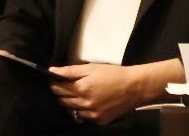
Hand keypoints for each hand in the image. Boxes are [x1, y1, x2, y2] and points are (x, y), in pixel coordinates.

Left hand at [48, 62, 162, 125]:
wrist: (135, 87)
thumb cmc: (114, 74)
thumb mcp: (93, 67)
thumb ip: (71, 70)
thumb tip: (52, 71)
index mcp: (81, 88)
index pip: (58, 89)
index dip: (55, 83)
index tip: (56, 80)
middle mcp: (84, 103)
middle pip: (62, 101)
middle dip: (62, 93)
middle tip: (69, 86)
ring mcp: (91, 114)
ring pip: (71, 111)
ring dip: (72, 103)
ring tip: (81, 95)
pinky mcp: (99, 120)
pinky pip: (84, 117)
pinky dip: (84, 110)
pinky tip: (91, 103)